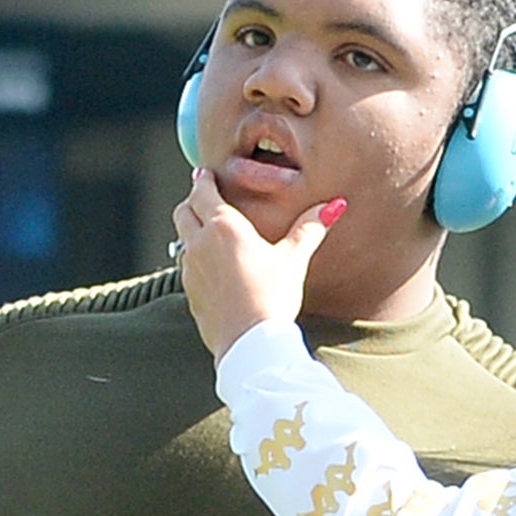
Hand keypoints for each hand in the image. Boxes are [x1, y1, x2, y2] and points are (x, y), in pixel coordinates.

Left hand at [173, 169, 346, 360]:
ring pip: (182, 240)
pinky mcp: (189, 294)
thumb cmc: (272, 297)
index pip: (202, 191)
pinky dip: (195, 261)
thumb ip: (309, 229)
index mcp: (223, 226)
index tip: (205, 173)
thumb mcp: (294, 259)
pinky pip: (186, 268)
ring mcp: (189, 270)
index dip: (203, 179)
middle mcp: (199, 243)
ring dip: (191, 232)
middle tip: (203, 199)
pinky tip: (212, 271)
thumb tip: (333, 206)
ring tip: (208, 234)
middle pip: (183, 211)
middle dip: (192, 202)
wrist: (249, 342)